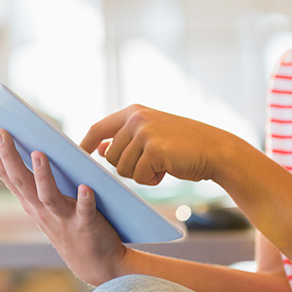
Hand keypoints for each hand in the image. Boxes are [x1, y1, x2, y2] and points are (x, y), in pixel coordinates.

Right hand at [0, 125, 126, 285]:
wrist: (97, 265)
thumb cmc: (71, 227)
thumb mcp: (48, 205)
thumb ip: (39, 182)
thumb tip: (32, 146)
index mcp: (31, 203)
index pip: (7, 174)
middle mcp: (42, 210)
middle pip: (21, 181)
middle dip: (9, 155)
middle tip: (1, 131)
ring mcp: (63, 219)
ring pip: (48, 196)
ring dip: (43, 176)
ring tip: (39, 153)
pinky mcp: (86, 226)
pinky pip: (85, 211)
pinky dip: (84, 200)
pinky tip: (85, 187)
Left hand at [80, 104, 232, 184]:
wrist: (216, 150)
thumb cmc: (182, 146)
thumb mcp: (151, 136)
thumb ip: (125, 139)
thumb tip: (99, 148)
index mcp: (133, 111)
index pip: (98, 128)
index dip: (84, 143)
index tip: (76, 156)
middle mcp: (136, 118)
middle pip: (110, 156)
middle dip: (127, 167)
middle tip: (150, 163)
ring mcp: (145, 132)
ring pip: (123, 168)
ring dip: (141, 174)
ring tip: (161, 164)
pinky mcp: (154, 149)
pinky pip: (139, 177)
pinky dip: (152, 180)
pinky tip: (167, 170)